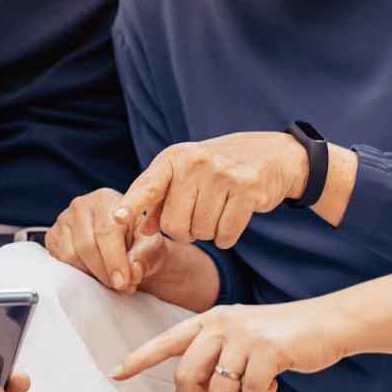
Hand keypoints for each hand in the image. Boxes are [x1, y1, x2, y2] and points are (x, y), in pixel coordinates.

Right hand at [46, 188, 169, 292]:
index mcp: (106, 199)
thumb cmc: (138, 240)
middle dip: (104, 273)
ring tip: (110, 280)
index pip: (107, 231)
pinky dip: (76, 272)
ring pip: (71, 256)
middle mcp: (81, 205)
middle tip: (120, 286)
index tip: (123, 282)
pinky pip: (59, 260)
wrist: (124, 241)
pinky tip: (93, 273)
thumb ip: (143, 257)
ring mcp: (63, 219)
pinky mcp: (52, 235)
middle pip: (87, 246)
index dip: (114, 260)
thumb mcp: (150, 246)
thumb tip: (133, 273)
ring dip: (91, 275)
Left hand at [110, 299, 345, 391]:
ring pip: (218, 389)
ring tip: (253, 389)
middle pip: (185, 375)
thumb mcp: (241, 341)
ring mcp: (244, 335)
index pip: (166, 340)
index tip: (115, 372)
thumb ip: (211, 359)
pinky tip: (272, 384)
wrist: (327, 323)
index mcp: (211, 319)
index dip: (139, 358)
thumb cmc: (281, 338)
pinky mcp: (267, 349)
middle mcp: (222, 322)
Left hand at [112, 133, 307, 248]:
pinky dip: (228, 237)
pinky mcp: (246, 188)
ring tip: (220, 211)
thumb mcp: (189, 174)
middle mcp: (195, 162)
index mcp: (174, 157)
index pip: (148, 184)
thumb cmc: (223, 168)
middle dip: (186, 232)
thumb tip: (144, 228)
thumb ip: (163, 199)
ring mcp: (221, 173)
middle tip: (201, 216)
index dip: (132, 204)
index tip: (117, 218)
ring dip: (210, 233)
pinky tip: (234, 218)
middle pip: (174, 224)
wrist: (275, 154)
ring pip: (201, 232)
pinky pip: (225, 235)